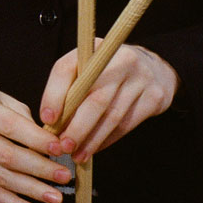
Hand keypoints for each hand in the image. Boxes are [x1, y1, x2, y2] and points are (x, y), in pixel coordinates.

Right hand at [0, 84, 72, 202]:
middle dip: (39, 168)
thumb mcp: (3, 98)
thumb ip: (25, 119)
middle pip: (6, 156)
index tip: (60, 149)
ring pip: (1, 178)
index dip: (36, 140)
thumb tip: (52, 144)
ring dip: (31, 191)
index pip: (10, 127)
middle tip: (64, 176)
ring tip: (55, 198)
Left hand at [39, 44, 178, 162]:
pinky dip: (107, 140)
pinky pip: (126, 125)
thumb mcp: (88, 66)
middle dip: (77, 127)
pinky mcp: (155, 97)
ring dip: (91, 140)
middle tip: (63, 145)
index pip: (67, 69)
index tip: (47, 119)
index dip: (54, 95)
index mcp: (94, 48)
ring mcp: (141, 78)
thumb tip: (50, 121)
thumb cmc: (109, 71)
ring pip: (112, 116)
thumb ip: (69, 86)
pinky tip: (94, 148)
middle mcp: (121, 60)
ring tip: (77, 155)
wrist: (155, 68)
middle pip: (95, 99)